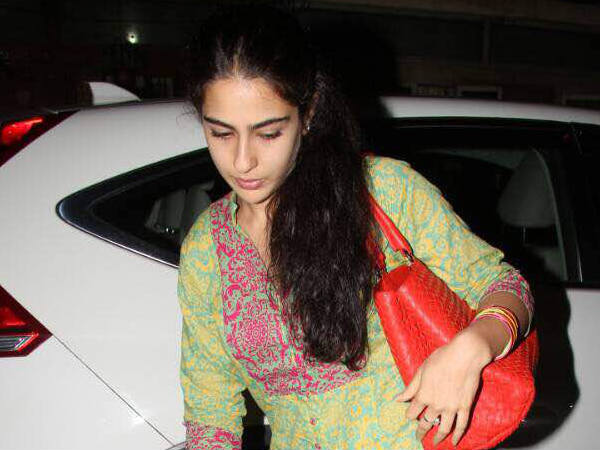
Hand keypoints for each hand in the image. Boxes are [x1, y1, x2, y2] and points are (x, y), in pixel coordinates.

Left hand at [395, 329, 493, 445]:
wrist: (464, 355)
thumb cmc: (441, 359)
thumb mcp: (422, 370)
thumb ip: (411, 387)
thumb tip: (397, 399)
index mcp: (424, 394)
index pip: (413, 411)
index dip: (410, 415)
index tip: (409, 418)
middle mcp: (436, 404)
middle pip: (427, 422)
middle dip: (421, 430)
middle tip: (418, 437)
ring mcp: (452, 407)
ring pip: (444, 427)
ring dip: (438, 437)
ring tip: (435, 442)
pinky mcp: (465, 406)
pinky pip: (462, 425)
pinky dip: (458, 435)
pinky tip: (454, 441)